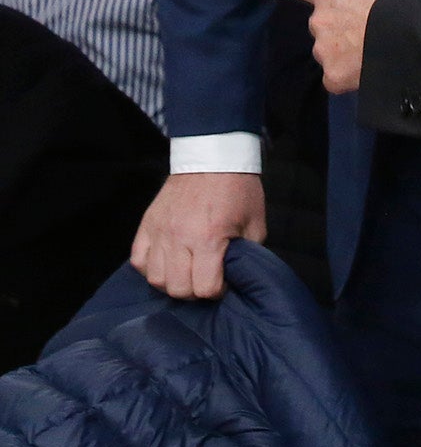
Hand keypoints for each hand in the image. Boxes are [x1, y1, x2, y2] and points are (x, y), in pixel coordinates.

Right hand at [131, 172, 265, 298]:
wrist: (214, 156)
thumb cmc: (237, 188)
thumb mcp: (255, 222)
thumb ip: (247, 253)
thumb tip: (238, 276)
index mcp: (209, 238)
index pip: (206, 287)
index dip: (218, 290)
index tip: (223, 281)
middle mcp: (180, 237)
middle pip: (178, 288)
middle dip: (195, 290)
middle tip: (205, 277)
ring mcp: (160, 231)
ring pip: (156, 279)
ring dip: (173, 281)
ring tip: (186, 271)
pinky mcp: (147, 224)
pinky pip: (139, 260)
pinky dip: (151, 267)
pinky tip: (167, 261)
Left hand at [265, 0, 408, 93]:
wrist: (406, 36)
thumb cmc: (397, 2)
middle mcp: (319, 20)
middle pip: (323, 26)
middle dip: (339, 30)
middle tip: (367, 32)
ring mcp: (323, 50)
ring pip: (329, 53)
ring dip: (344, 53)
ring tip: (372, 53)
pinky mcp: (332, 77)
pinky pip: (336, 77)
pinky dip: (347, 76)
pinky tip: (367, 73)